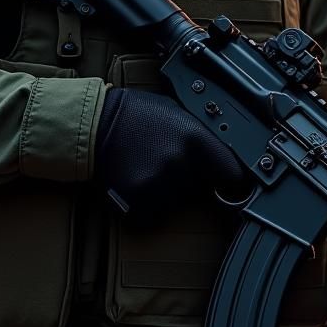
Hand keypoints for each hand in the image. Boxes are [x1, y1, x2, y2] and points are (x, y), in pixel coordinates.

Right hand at [94, 88, 247, 219]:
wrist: (95, 123)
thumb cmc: (137, 113)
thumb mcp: (176, 112)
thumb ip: (200, 135)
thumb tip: (226, 153)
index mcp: (195, 138)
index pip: (231, 172)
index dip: (230, 179)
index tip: (230, 184)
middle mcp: (181, 162)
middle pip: (201, 189)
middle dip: (192, 181)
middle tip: (168, 162)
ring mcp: (159, 183)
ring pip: (177, 202)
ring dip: (167, 192)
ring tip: (148, 168)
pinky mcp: (137, 200)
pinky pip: (153, 214)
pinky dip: (146, 205)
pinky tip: (137, 183)